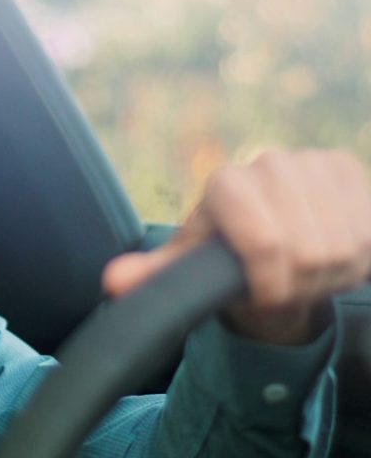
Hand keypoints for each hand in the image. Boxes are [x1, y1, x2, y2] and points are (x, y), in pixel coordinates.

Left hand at [103, 149, 370, 344]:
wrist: (274, 240)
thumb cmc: (227, 255)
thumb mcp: (191, 268)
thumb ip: (157, 278)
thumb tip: (114, 283)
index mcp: (226, 184)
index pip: (267, 244)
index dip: (272, 285)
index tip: (264, 299)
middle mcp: (267, 163)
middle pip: (308, 249)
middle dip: (301, 283)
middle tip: (287, 287)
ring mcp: (311, 162)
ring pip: (343, 242)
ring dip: (331, 273)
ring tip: (306, 273)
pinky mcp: (347, 168)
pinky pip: (369, 230)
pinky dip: (358, 256)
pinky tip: (334, 254)